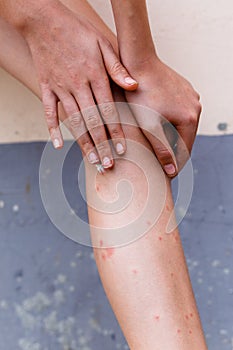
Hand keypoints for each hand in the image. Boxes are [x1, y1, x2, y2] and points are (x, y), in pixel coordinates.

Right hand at [22, 2, 137, 167]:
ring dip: (82, 142)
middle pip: (92, 121)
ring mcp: (60, 88)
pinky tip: (56, 145)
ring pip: (73, 121)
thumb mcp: (103, 43)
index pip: (109, 110)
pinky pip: (48, 111)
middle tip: (108, 165)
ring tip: (91, 161)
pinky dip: (51, 128)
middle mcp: (78, 85)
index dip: (116, 131)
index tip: (123, 150)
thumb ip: (118, 67)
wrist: (44, 19)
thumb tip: (134, 85)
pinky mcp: (46, 87)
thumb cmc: (77, 31)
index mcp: (95, 76)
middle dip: (101, 145)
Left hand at [125, 55, 201, 176]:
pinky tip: (159, 126)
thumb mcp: (149, 126)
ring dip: (172, 137)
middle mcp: (195, 107)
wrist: (138, 63)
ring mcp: (191, 97)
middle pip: (185, 138)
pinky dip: (170, 122)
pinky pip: (179, 112)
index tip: (165, 176)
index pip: (185, 151)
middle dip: (173, 152)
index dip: (175, 166)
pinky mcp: (183, 90)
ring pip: (182, 125)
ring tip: (159, 148)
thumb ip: (161, 150)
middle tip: (160, 165)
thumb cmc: (141, 95)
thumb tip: (171, 171)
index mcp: (190, 118)